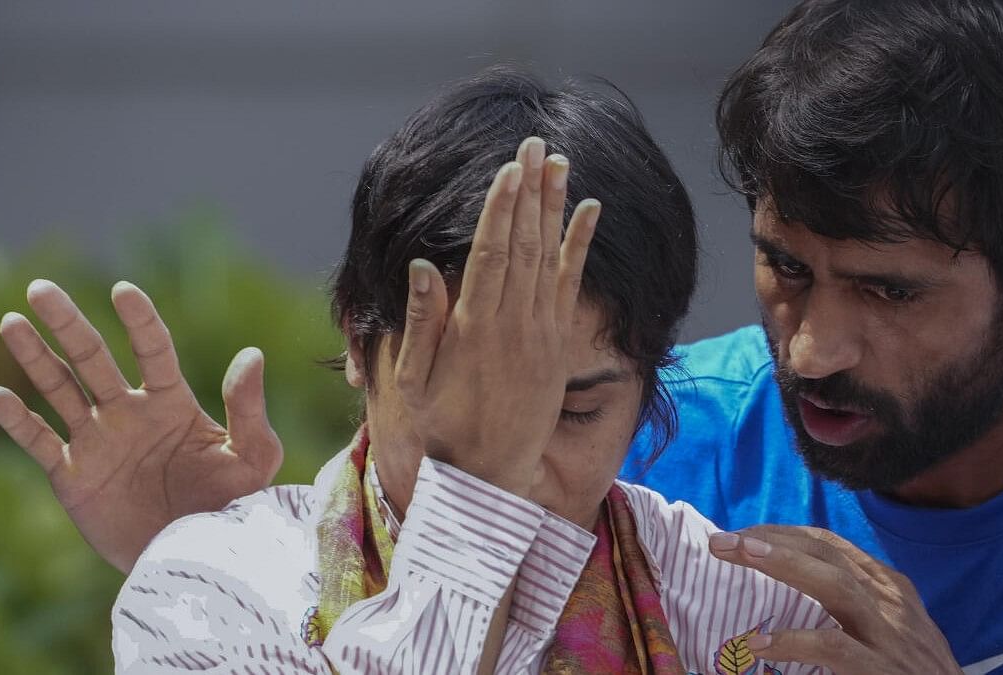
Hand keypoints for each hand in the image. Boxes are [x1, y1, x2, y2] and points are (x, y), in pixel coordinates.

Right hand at [0, 279, 281, 572]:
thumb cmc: (232, 507)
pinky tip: (0, 395)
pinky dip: (19, 420)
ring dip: (36, 357)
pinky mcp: (74, 476)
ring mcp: (98, 441)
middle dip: (69, 324)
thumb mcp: (252, 459)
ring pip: (60, 389)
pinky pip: (41, 441)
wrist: (194, 559)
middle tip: (42, 289)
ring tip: (12, 322)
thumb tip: (253, 354)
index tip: (124, 291)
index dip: (139, 321)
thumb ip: (248, 410)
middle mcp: (130, 413)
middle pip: (94, 358)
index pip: (153, 350)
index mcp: (173, 403)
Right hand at [393, 137, 598, 495]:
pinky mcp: (557, 346)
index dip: (501, 209)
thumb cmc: (441, 429)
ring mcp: (541, 335)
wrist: (489, 477)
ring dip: (555, 207)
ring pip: (550, 258)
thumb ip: (422, 322)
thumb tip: (423, 265)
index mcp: (475, 330)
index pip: (491, 255)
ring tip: (559, 162)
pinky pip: (571, 286)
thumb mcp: (414, 381)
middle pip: (524, 245)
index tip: (509, 169)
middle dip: (529, 192)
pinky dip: (579, 247)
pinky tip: (589, 211)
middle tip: (534, 144)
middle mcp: (514, 327)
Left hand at [709, 525, 961, 673]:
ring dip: (782, 564)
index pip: (831, 546)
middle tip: (722, 539)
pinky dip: (794, 641)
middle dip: (773, 541)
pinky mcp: (881, 670)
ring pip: (833, 585)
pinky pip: (833, 647)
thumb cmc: (914, 672)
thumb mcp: (890, 629)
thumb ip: (851, 607)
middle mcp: (890, 603)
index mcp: (889, 588)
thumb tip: (793, 587)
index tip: (743, 535)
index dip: (784, 535)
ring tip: (739, 555)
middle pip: (826, 555)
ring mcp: (889, 635)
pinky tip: (759, 644)